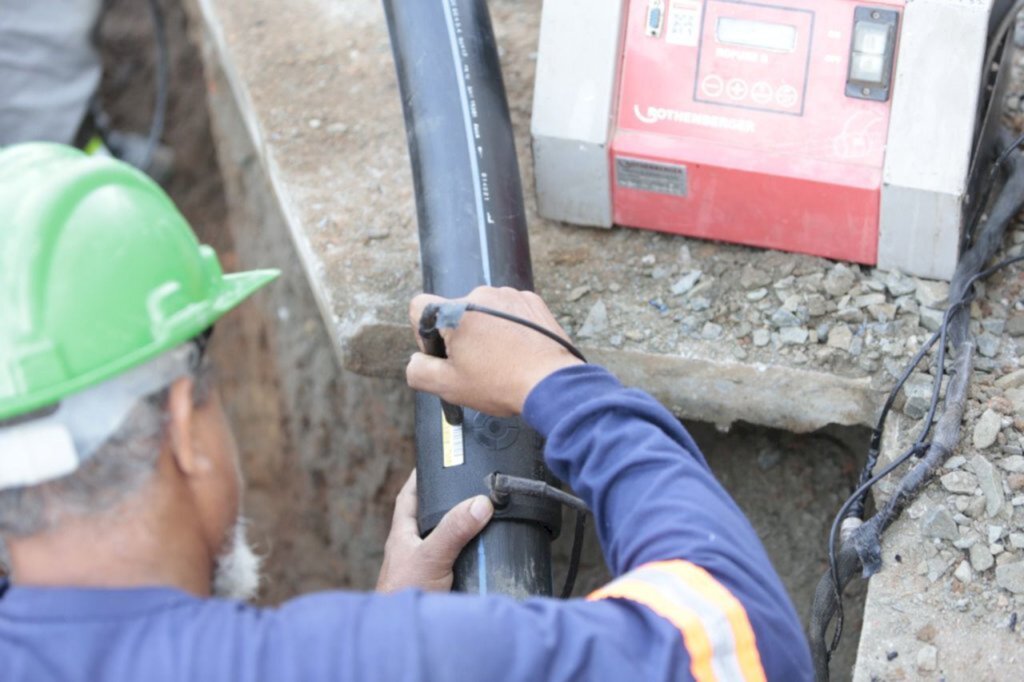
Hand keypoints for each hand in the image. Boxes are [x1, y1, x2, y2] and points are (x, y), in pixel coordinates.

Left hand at [377, 470, 493, 592]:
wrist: (400, 637)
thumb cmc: (404, 596)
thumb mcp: (431, 556)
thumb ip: (454, 529)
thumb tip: (479, 503)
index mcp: (403, 535)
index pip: (408, 497)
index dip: (420, 478)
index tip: (435, 460)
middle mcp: (413, 549)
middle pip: (430, 518)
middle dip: (448, 504)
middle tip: (471, 487)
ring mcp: (425, 569)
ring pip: (445, 542)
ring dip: (463, 533)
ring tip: (486, 518)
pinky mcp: (439, 587)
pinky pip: (458, 564)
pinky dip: (471, 558)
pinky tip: (485, 557)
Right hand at [406, 286, 582, 415]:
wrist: (551, 383)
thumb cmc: (501, 384)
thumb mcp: (448, 386)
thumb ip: (418, 370)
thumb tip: (416, 360)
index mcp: (454, 312)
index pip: (419, 307)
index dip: (425, 334)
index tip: (444, 353)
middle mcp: (480, 295)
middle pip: (455, 312)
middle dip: (461, 336)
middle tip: (478, 365)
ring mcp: (509, 295)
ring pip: (484, 311)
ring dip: (486, 331)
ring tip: (502, 359)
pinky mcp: (531, 301)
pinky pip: (509, 311)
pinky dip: (509, 328)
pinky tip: (518, 351)